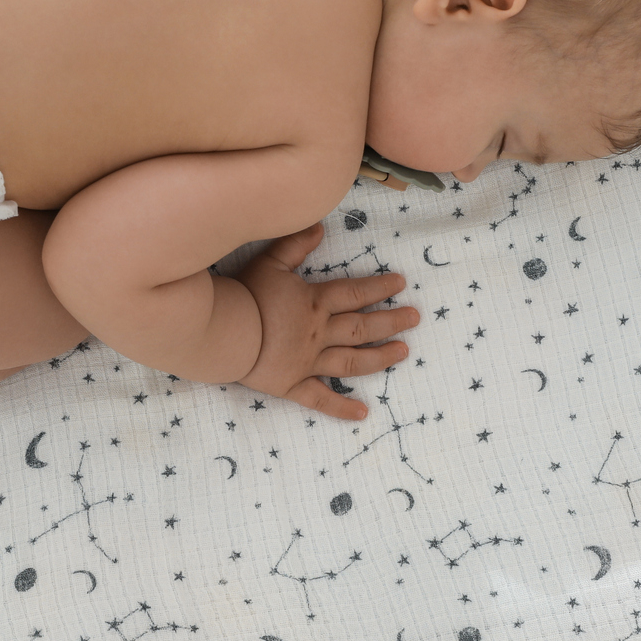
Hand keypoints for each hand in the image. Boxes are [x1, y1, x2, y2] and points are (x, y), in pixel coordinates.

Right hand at [235, 221, 418, 420]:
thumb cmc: (245, 295)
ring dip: (380, 358)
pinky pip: (321, 399)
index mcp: (315, 303)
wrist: (225, 332)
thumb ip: (295, 245)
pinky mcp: (292, 385)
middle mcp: (319, 333)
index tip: (401, 283)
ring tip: (404, 353)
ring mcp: (308, 362)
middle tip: (415, 318)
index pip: (354, 294)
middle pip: (362, 327)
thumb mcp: (270, 263)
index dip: (379, 288)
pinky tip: (363, 413)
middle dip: (392, 321)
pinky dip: (342, 407)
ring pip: (352, 362)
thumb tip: (320, 226)